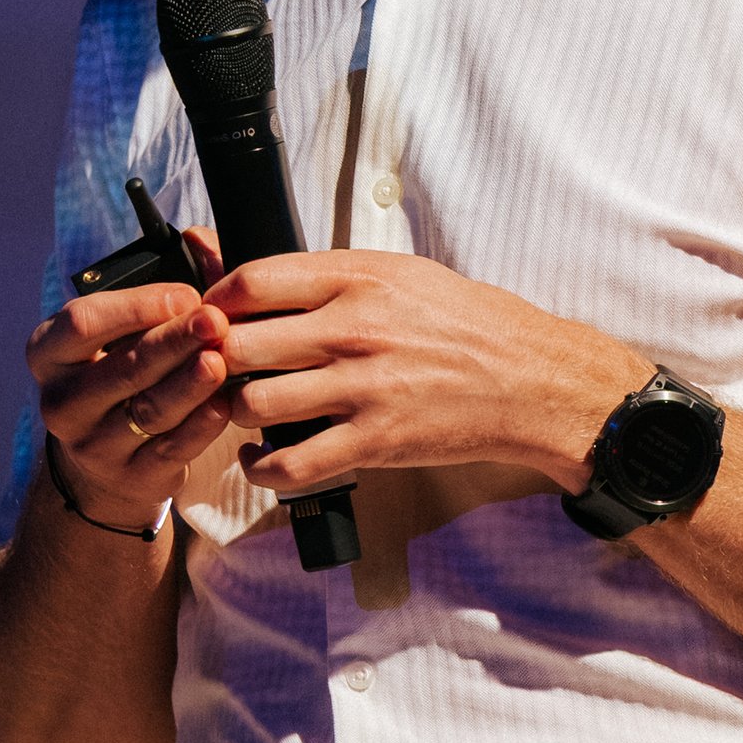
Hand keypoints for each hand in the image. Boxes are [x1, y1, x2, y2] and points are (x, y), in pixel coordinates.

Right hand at [26, 230, 229, 534]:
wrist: (109, 459)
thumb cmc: (124, 367)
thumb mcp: (129, 327)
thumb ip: (171, 280)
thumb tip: (202, 238)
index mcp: (51, 352)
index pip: (82, 322)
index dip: (135, 307)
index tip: (185, 294)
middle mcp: (62, 400)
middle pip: (121, 368)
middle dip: (172, 341)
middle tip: (215, 321)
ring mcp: (91, 445)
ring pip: (146, 410)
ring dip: (188, 384)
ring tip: (221, 361)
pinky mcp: (128, 477)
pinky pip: (169, 449)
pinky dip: (199, 426)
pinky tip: (224, 404)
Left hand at [200, 248, 643, 498]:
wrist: (532, 379)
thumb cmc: (469, 323)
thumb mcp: (402, 274)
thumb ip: (332, 275)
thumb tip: (264, 274)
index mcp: (359, 278)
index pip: (253, 281)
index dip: (215, 302)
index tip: (210, 317)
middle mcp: (354, 328)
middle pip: (237, 343)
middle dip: (216, 361)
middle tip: (220, 371)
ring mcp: (362, 387)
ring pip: (252, 402)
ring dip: (237, 413)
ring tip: (247, 412)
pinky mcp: (375, 441)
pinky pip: (290, 464)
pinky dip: (262, 468)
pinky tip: (263, 459)